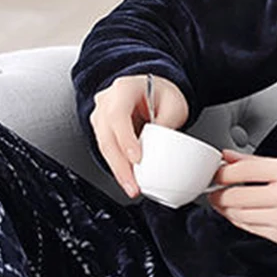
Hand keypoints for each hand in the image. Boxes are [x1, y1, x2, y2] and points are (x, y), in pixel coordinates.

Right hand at [90, 74, 187, 197]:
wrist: (155, 89)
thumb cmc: (163, 93)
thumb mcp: (174, 104)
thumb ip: (167, 123)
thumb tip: (162, 149)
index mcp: (124, 88)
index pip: (118, 115)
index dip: (125, 139)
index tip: (137, 159)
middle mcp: (107, 101)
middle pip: (106, 136)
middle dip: (120, 166)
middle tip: (133, 185)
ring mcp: (101, 116)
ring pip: (104, 147)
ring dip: (118, 171)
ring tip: (132, 188)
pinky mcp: (103, 131)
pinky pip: (108, 151)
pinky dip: (118, 167)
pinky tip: (128, 180)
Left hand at [208, 150, 276, 252]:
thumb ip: (257, 162)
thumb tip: (228, 158)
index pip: (243, 171)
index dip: (222, 172)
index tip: (215, 173)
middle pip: (235, 197)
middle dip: (218, 194)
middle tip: (213, 190)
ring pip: (240, 217)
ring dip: (226, 210)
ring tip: (225, 202)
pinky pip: (253, 230)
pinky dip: (242, 222)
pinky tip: (243, 214)